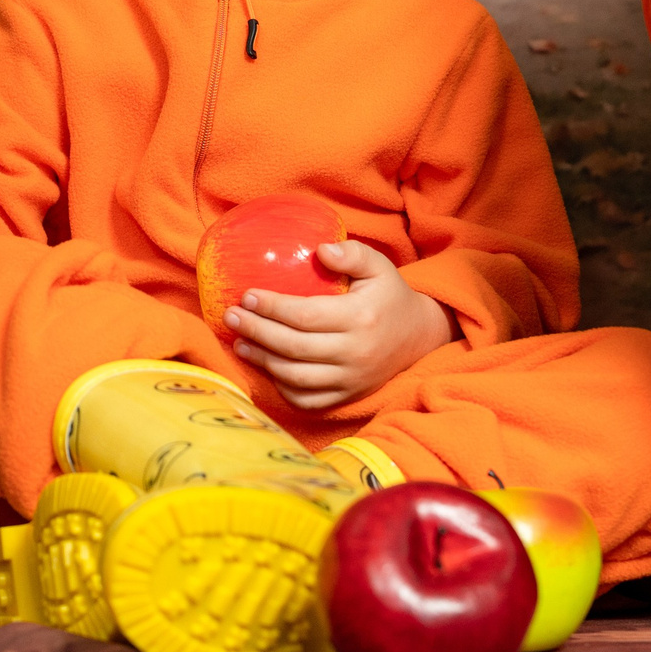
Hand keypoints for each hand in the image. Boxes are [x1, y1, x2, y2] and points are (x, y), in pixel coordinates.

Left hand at [224, 240, 455, 411]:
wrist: (419, 338)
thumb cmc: (390, 296)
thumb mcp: (379, 266)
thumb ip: (352, 253)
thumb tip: (320, 250)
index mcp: (360, 318)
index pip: (305, 316)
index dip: (272, 307)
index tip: (247, 295)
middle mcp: (354, 354)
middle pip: (293, 348)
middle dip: (256, 332)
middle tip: (231, 316)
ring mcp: (350, 380)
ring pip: (295, 377)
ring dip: (262, 360)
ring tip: (239, 342)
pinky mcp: (347, 396)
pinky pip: (307, 400)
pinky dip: (282, 388)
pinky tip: (266, 367)